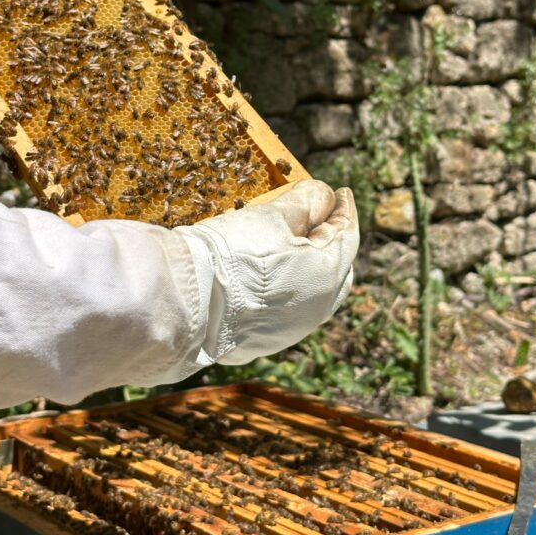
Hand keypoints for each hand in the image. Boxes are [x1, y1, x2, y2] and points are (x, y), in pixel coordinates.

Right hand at [176, 180, 358, 366]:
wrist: (187, 303)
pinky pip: (288, 309)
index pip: (348, 235)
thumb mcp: (271, 217)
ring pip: (314, 292)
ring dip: (309, 265)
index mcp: (326, 276)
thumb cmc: (232, 254)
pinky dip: (289, 286)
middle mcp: (317, 308)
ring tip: (296, 243)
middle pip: (336, 268)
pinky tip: (273, 273)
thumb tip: (324, 196)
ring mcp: (292, 329)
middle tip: (322, 217)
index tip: (342, 193)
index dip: (345, 210)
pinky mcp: (266, 341)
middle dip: (331, 240)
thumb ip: (305, 202)